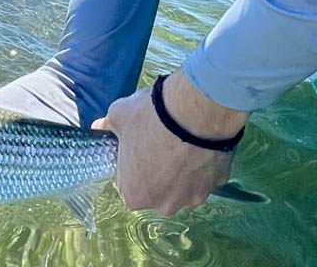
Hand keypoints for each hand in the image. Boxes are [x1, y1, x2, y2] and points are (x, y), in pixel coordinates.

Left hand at [91, 69, 246, 214]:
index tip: (136, 145)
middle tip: (159, 141)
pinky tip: (198, 142)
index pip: (126, 182)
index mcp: (134, 195)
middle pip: (156, 188)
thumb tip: (98, 126)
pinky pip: (205, 176)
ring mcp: (193, 197)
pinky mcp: (217, 184)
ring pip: (182, 185)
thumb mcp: (118, 115)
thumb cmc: (150, 118)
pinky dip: (201, 163)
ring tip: (180, 140)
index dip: (130, 162)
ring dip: (180, 170)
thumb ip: (107, 125)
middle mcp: (164, 205)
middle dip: (156, 170)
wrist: (194, 112)